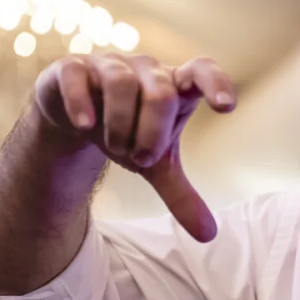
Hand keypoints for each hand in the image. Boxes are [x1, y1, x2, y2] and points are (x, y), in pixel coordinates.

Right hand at [33, 52, 235, 241]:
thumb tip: (209, 235)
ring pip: (122, 84)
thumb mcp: (155, 166)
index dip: (217, 84)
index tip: (227, 108)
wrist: (75, 119)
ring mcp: (108, 64)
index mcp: (175, 86)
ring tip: (115, 146)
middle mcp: (146, 69)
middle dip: (152, 133)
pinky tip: (84, 126)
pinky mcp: (72, 67)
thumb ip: (181, 195)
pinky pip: (78, 78)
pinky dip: (82, 104)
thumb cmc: (127, 132)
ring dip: (120, 125)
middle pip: (161, 93)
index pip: (203, 71)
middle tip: (142, 157)